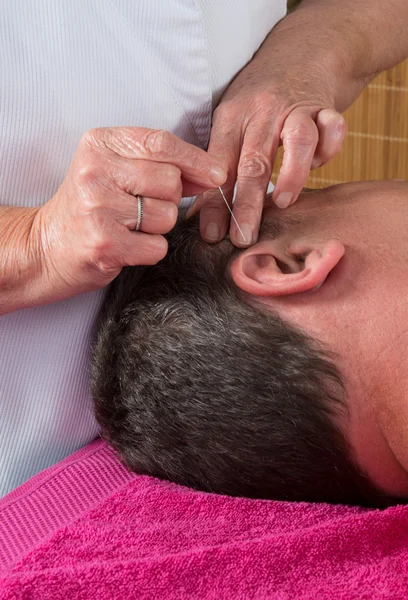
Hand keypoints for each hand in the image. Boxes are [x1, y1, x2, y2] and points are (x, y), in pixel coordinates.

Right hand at [32, 127, 226, 301]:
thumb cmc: (88, 208)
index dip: (196, 160)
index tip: (217, 174)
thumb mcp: (116, 172)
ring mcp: (99, 208)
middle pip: (170, 181)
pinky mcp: (105, 244)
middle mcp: (96, 171)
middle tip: (139, 208)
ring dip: (157, 227)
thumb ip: (160, 166)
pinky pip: (157, 247)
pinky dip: (149, 251)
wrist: (45, 247)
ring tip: (128, 227)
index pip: (161, 143)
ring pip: (167, 215)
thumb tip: (212, 173)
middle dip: (168, 199)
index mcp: (100, 144)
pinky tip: (126, 246)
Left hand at [193, 35, 346, 246]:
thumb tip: (198, 217)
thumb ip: (217, 166)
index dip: (213, 202)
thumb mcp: (229, 122)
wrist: (299, 52)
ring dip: (291, 174)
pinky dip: (331, 146)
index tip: (211, 235)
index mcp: (232, 119)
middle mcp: (262, 113)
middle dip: (247, 204)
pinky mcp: (325, 106)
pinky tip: (321, 163)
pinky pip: (332, 127)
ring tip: (284, 202)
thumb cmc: (256, 99)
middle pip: (254, 161)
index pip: (219, 166)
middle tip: (243, 237)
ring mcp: (296, 108)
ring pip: (297, 141)